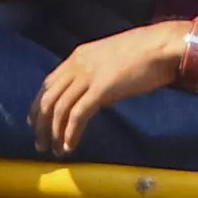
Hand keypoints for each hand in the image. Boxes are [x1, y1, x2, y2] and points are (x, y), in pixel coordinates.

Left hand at [31, 20, 197, 152]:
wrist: (162, 46)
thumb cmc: (144, 52)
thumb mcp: (110, 58)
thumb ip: (96, 71)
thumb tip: (91, 91)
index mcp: (78, 56)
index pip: (48, 84)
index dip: (38, 106)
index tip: (35, 124)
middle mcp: (77, 65)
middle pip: (48, 98)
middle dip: (41, 125)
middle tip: (41, 144)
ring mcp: (88, 76)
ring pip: (59, 109)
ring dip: (55, 134)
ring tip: (56, 151)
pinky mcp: (101, 89)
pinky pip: (78, 115)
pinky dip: (71, 133)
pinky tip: (71, 146)